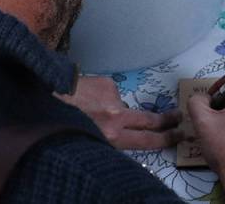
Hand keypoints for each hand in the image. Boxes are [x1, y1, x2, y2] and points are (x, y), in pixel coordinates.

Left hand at [58, 76, 181, 149]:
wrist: (45, 95)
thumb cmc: (61, 124)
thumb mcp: (87, 140)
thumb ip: (107, 137)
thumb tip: (115, 132)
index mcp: (112, 135)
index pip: (146, 139)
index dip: (165, 138)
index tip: (178, 134)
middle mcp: (115, 117)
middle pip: (148, 119)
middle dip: (165, 120)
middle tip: (177, 116)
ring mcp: (112, 98)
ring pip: (120, 106)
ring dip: (111, 109)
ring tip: (88, 109)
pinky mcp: (106, 83)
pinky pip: (109, 92)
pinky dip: (100, 96)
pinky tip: (85, 96)